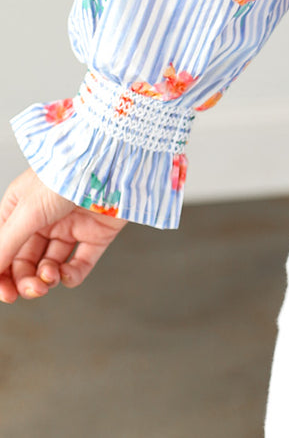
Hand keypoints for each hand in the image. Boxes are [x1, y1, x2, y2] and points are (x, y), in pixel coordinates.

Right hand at [0, 168, 127, 301]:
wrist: (110, 161)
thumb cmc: (65, 173)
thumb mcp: (27, 210)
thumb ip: (6, 244)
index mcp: (22, 208)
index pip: (5, 248)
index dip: (2, 273)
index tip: (6, 294)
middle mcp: (45, 218)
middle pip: (27, 261)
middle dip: (26, 280)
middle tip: (31, 289)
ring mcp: (71, 226)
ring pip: (52, 265)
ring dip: (47, 278)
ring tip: (49, 277)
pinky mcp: (96, 234)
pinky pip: (80, 263)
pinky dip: (72, 275)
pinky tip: (66, 275)